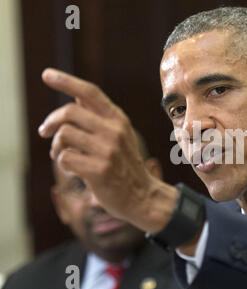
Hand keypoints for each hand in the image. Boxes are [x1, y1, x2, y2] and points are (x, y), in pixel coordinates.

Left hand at [38, 68, 176, 233]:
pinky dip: (62, 164)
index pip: (90, 92)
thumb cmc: (125, 166)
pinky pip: (64, 158)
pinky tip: (73, 170)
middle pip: (70, 111)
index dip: (66, 81)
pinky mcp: (99, 170)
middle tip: (44, 132)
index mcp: (118, 119)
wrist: (142, 196)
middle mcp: (114, 131)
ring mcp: (108, 150)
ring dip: (55, 146)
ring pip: (64, 134)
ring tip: (62, 155)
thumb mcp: (120, 136)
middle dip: (51, 121)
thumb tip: (75, 95)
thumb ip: (100, 117)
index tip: (47, 74)